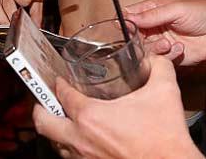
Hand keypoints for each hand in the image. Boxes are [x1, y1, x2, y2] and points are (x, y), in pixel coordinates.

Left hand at [33, 54, 200, 158]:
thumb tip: (154, 56)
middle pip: (44, 123)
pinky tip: (80, 139)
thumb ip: (158, 66)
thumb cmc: (165, 136)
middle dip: (40, 109)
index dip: (59, 83)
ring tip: (60, 119)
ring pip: (55, 144)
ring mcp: (85, 158)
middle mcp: (81, 139)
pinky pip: (70, 157)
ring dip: (54, 130)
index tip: (60, 78)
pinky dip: (69, 146)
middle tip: (44, 99)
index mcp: (91, 116)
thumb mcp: (164, 91)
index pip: (63, 94)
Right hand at [124, 0, 205, 66]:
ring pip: (145, 49)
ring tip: (167, 43)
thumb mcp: (176, 9)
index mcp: (153, 10)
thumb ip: (152, 14)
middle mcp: (154, 27)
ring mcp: (160, 42)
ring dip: (155, 47)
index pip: (131, 14)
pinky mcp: (168, 56)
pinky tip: (180, 49)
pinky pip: (158, 60)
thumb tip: (129, 17)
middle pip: (134, 35)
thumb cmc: (202, 13)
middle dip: (137, 38)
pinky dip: (167, 56)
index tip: (123, 26)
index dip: (125, 21)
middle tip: (143, 38)